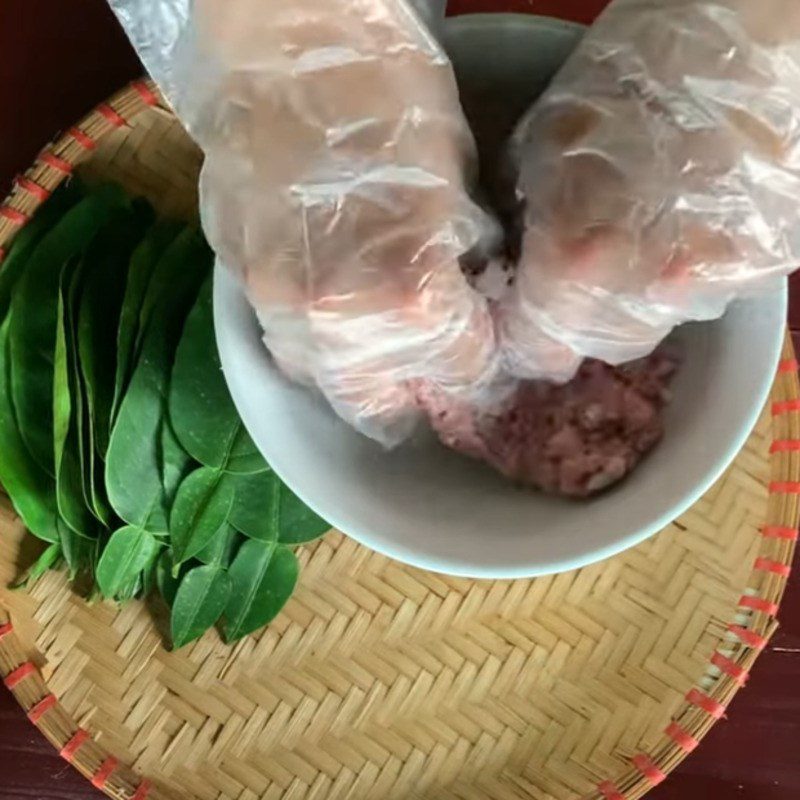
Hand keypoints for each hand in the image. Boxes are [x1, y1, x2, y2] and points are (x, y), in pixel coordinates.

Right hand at [189, 0, 500, 441]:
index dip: (481, 365)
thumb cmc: (389, 94)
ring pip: (322, 383)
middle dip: (415, 393)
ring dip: (360, 376)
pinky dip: (316, 343)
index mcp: (410, 298)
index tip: (483, 353)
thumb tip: (468, 303)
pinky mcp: (239, 282)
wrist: (284, 39)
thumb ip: (460, 265)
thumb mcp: (458, 181)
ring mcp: (276, 308)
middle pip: (380, 408)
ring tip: (382, 347)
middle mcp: (336, 326)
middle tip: (432, 369)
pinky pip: (282, 342)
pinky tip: (335, 314)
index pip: (460, 373)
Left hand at [501, 0, 799, 377]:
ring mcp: (714, 282)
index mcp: (580, 261)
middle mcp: (647, 290)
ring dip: (630, 300)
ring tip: (630, 238)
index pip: (538, 347)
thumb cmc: (638, 71)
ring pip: (654, 323)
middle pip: (600, 344)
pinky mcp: (763, 266)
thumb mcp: (550, 137)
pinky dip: (681, 274)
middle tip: (570, 278)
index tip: (519, 321)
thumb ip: (529, 216)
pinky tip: (678, 224)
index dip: (523, 338)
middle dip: (577, 320)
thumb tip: (518, 262)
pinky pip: (703, 295)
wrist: (760, 29)